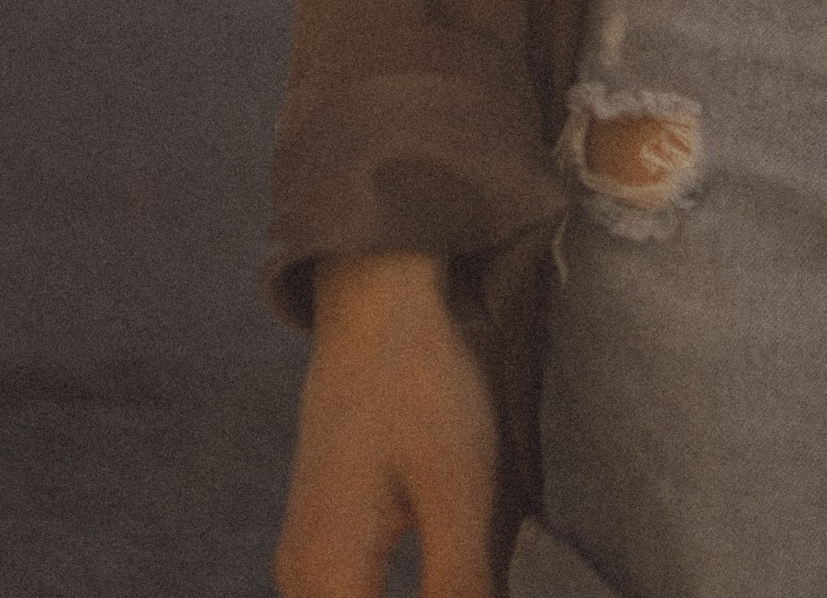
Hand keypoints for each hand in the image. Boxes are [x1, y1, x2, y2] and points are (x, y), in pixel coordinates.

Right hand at [275, 251, 498, 597]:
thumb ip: (461, 586)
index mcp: (327, 579)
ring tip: (474, 577)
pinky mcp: (326, 537)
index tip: (476, 592)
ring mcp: (308, 559)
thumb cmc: (420, 385)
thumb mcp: (458, 490)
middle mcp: (301, 580)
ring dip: (427, 597)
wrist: (376, 302)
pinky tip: (450, 580)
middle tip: (481, 582)